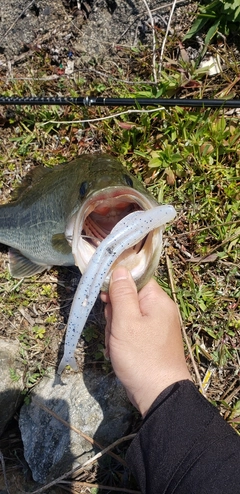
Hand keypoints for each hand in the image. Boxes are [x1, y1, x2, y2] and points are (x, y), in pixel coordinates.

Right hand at [101, 266, 190, 416]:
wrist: (159, 394)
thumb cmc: (141, 356)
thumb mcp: (126, 322)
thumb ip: (122, 294)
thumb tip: (119, 269)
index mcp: (158, 300)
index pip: (135, 278)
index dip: (117, 286)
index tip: (106, 299)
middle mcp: (159, 310)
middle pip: (128, 298)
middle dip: (114, 314)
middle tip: (114, 331)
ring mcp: (156, 326)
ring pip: (126, 317)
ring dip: (115, 330)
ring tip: (116, 346)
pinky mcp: (150, 341)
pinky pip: (130, 332)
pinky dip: (121, 341)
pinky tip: (118, 353)